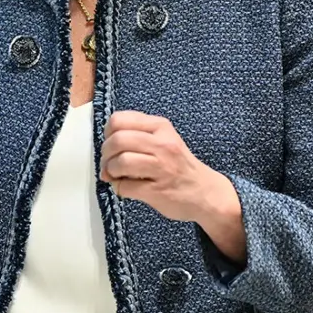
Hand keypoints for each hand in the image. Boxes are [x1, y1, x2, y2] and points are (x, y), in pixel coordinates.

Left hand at [101, 111, 246, 261]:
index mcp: (161, 127)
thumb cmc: (180, 165)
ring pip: (121, 162)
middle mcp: (162, 144)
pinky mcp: (158, 190)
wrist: (206, 193)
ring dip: (111, 172)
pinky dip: (119, 188)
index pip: (119, 120)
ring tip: (116, 177)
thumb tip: (106, 144)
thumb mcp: (165, 139)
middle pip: (118, 140)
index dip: (108, 134)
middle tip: (108, 165)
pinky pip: (125, 186)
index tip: (111, 146)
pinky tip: (126, 188)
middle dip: (106, 155)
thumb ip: (139, 135)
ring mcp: (162, 168)